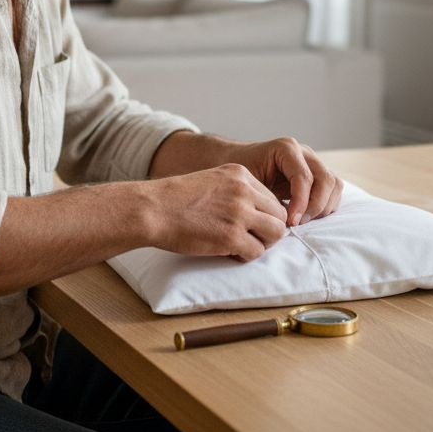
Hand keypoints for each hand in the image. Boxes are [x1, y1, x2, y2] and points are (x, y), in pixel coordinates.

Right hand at [146, 164, 288, 261]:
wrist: (153, 209)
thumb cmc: (176, 199)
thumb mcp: (211, 181)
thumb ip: (235, 191)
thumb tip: (255, 212)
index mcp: (240, 175)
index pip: (272, 198)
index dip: (265, 215)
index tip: (251, 224)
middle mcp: (244, 191)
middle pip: (279, 215)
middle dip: (269, 230)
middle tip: (251, 238)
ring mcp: (240, 214)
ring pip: (276, 233)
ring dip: (263, 243)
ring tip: (243, 246)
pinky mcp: (232, 236)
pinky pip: (257, 251)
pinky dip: (246, 256)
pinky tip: (230, 253)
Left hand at [231, 138, 343, 226]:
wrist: (236, 161)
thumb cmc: (239, 171)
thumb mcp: (246, 181)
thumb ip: (264, 196)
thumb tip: (281, 220)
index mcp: (286, 148)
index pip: (304, 177)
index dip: (301, 203)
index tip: (291, 222)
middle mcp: (304, 152)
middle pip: (326, 180)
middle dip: (315, 206)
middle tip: (298, 223)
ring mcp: (313, 162)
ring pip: (334, 184)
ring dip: (323, 207)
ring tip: (302, 221)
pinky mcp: (317, 174)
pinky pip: (333, 190)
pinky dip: (325, 206)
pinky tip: (306, 216)